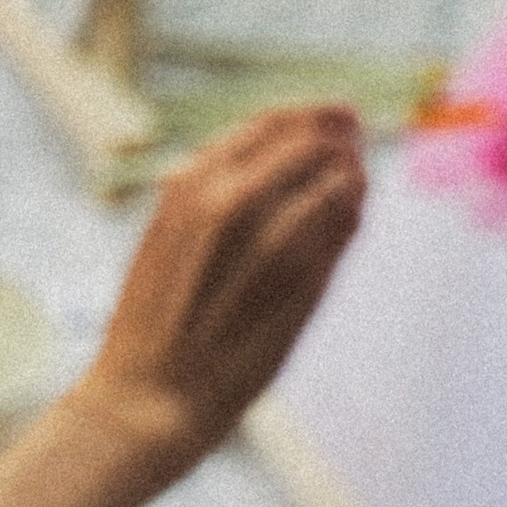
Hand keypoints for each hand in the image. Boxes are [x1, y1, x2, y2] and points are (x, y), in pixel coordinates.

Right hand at [74, 106, 365, 487]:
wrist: (151, 392)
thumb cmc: (154, 318)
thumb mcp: (168, 235)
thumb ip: (214, 193)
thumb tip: (268, 160)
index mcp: (192, 181)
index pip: (272, 122)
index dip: (310, 114)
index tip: (332, 117)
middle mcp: (233, 199)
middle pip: (315, 140)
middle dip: (341, 135)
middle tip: (355, 139)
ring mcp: (274, 239)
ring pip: (340, 179)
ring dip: (353, 174)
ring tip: (354, 180)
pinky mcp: (304, 281)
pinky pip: (345, 225)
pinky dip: (353, 211)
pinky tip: (351, 212)